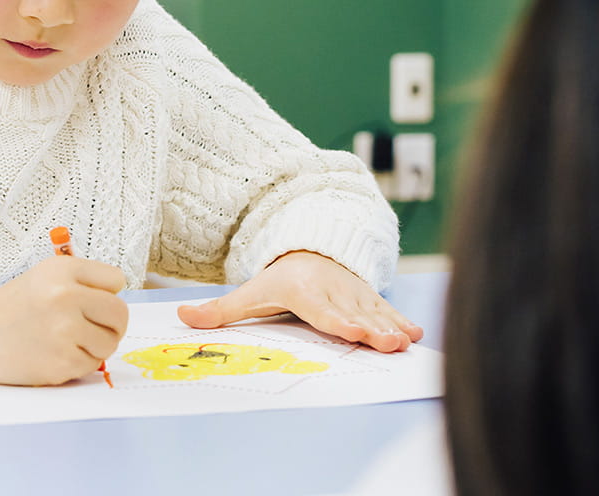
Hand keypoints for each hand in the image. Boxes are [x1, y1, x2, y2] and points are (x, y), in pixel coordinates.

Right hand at [0, 256, 127, 384]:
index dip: (103, 292)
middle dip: (110, 323)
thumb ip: (84, 281)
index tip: (87, 299)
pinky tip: (54, 353)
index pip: (116, 280)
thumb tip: (121, 300)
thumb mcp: (45, 275)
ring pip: (110, 343)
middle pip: (120, 314)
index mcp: (63, 270)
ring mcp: (65, 331)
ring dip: (95, 346)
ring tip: (65, 339)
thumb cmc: (14, 305)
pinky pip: (93, 365)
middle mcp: (66, 296)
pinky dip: (79, 362)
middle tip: (88, 326)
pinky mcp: (62, 362)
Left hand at [177, 251, 423, 352]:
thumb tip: (182, 317)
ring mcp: (355, 295)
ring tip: (405, 344)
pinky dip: (402, 322)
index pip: (322, 310)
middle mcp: (333, 292)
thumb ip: (220, 310)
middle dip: (373, 330)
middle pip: (354, 314)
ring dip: (392, 329)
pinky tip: (416, 336)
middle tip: (389, 345)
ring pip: (375, 313)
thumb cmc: (279, 281)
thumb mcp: (250, 293)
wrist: (311, 253)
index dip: (338, 320)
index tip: (351, 330)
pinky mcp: (370, 299)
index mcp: (304, 292)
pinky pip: (388, 310)